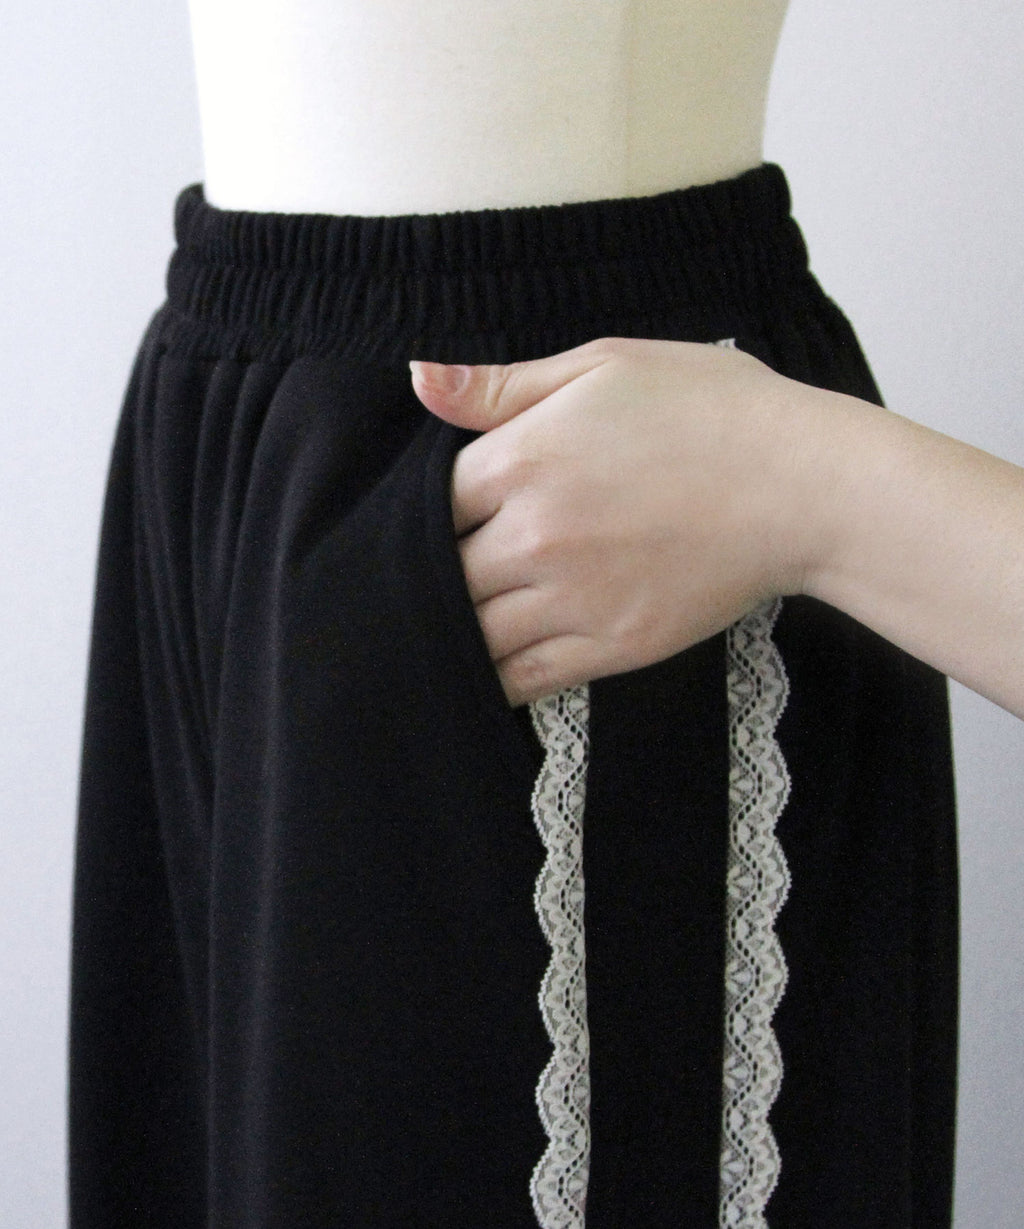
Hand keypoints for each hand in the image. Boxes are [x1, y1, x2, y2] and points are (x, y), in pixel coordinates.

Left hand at [410, 337, 829, 705]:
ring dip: (452, 631)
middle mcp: (535, 538)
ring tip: (444, 627)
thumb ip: (503, 384)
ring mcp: (573, 600)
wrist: (804, 486)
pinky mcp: (613, 646)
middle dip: (434, 574)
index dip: (423, 513)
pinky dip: (494, 678)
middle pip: (441, 574)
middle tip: (433, 575)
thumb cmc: (712, 411)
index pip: (428, 504)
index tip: (438, 518)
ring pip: (472, 634)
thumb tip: (417, 377)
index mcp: (523, 461)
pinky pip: (524, 678)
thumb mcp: (605, 366)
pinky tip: (483, 669)